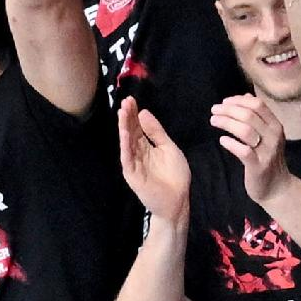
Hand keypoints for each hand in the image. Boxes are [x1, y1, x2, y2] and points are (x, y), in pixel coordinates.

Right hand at [118, 98, 189, 225]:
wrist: (177, 200)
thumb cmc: (175, 176)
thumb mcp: (169, 148)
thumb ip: (157, 132)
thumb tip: (144, 112)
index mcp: (146, 146)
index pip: (137, 126)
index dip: (134, 114)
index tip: (131, 99)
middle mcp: (137, 152)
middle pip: (131, 131)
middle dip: (128, 116)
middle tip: (125, 101)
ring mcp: (133, 163)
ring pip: (127, 142)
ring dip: (124, 127)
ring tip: (123, 112)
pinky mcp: (133, 174)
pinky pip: (128, 157)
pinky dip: (125, 145)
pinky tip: (124, 133)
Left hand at [210, 95, 290, 204]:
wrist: (278, 188)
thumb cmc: (268, 159)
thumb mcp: (268, 135)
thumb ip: (258, 116)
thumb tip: (247, 96)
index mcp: (276, 126)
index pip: (258, 105)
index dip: (239, 100)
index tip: (224, 102)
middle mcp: (273, 136)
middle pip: (249, 115)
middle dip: (228, 110)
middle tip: (214, 110)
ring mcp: (267, 152)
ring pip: (245, 130)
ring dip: (226, 123)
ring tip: (213, 121)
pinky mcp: (258, 166)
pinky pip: (243, 151)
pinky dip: (231, 143)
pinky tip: (222, 140)